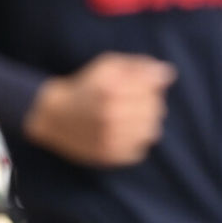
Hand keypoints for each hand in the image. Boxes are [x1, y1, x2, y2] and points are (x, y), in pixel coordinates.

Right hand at [23, 54, 175, 166]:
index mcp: (111, 89)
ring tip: (130, 118)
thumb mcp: (107, 66)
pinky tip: (124, 133)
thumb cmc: (84, 87)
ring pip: (152, 131)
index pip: (154, 87)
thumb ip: (138, 66)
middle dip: (149, 103)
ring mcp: (111, 138)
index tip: (140, 85)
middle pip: (156, 109)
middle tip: (132, 102)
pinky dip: (136, 141)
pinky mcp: (109, 156)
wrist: (53, 116)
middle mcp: (112, 114)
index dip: (151, 84)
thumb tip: (167, 73)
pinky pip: (140, 150)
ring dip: (145, 123)